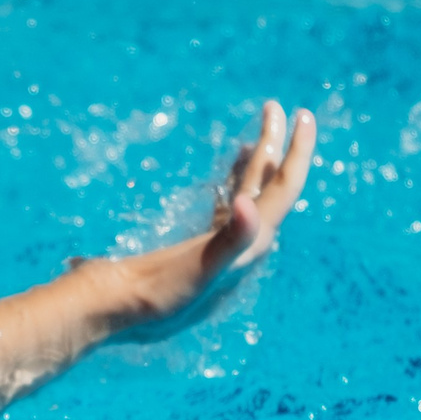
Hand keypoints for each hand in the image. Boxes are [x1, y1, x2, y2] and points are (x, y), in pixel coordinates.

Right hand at [110, 99, 314, 327]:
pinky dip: (233, 182)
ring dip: (257, 162)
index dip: (297, 153)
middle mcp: (244, 245)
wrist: (117, 312)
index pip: (284, 190)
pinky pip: (229, 206)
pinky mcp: (201, 248)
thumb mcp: (199, 269)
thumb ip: (230, 239)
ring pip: (250, 194)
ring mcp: (223, 245)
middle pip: (271, 186)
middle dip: (276, 145)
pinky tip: (227, 176)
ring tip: (257, 134)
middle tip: (275, 107)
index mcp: (250, 245)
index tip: (302, 115)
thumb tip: (246, 205)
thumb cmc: (158, 295)